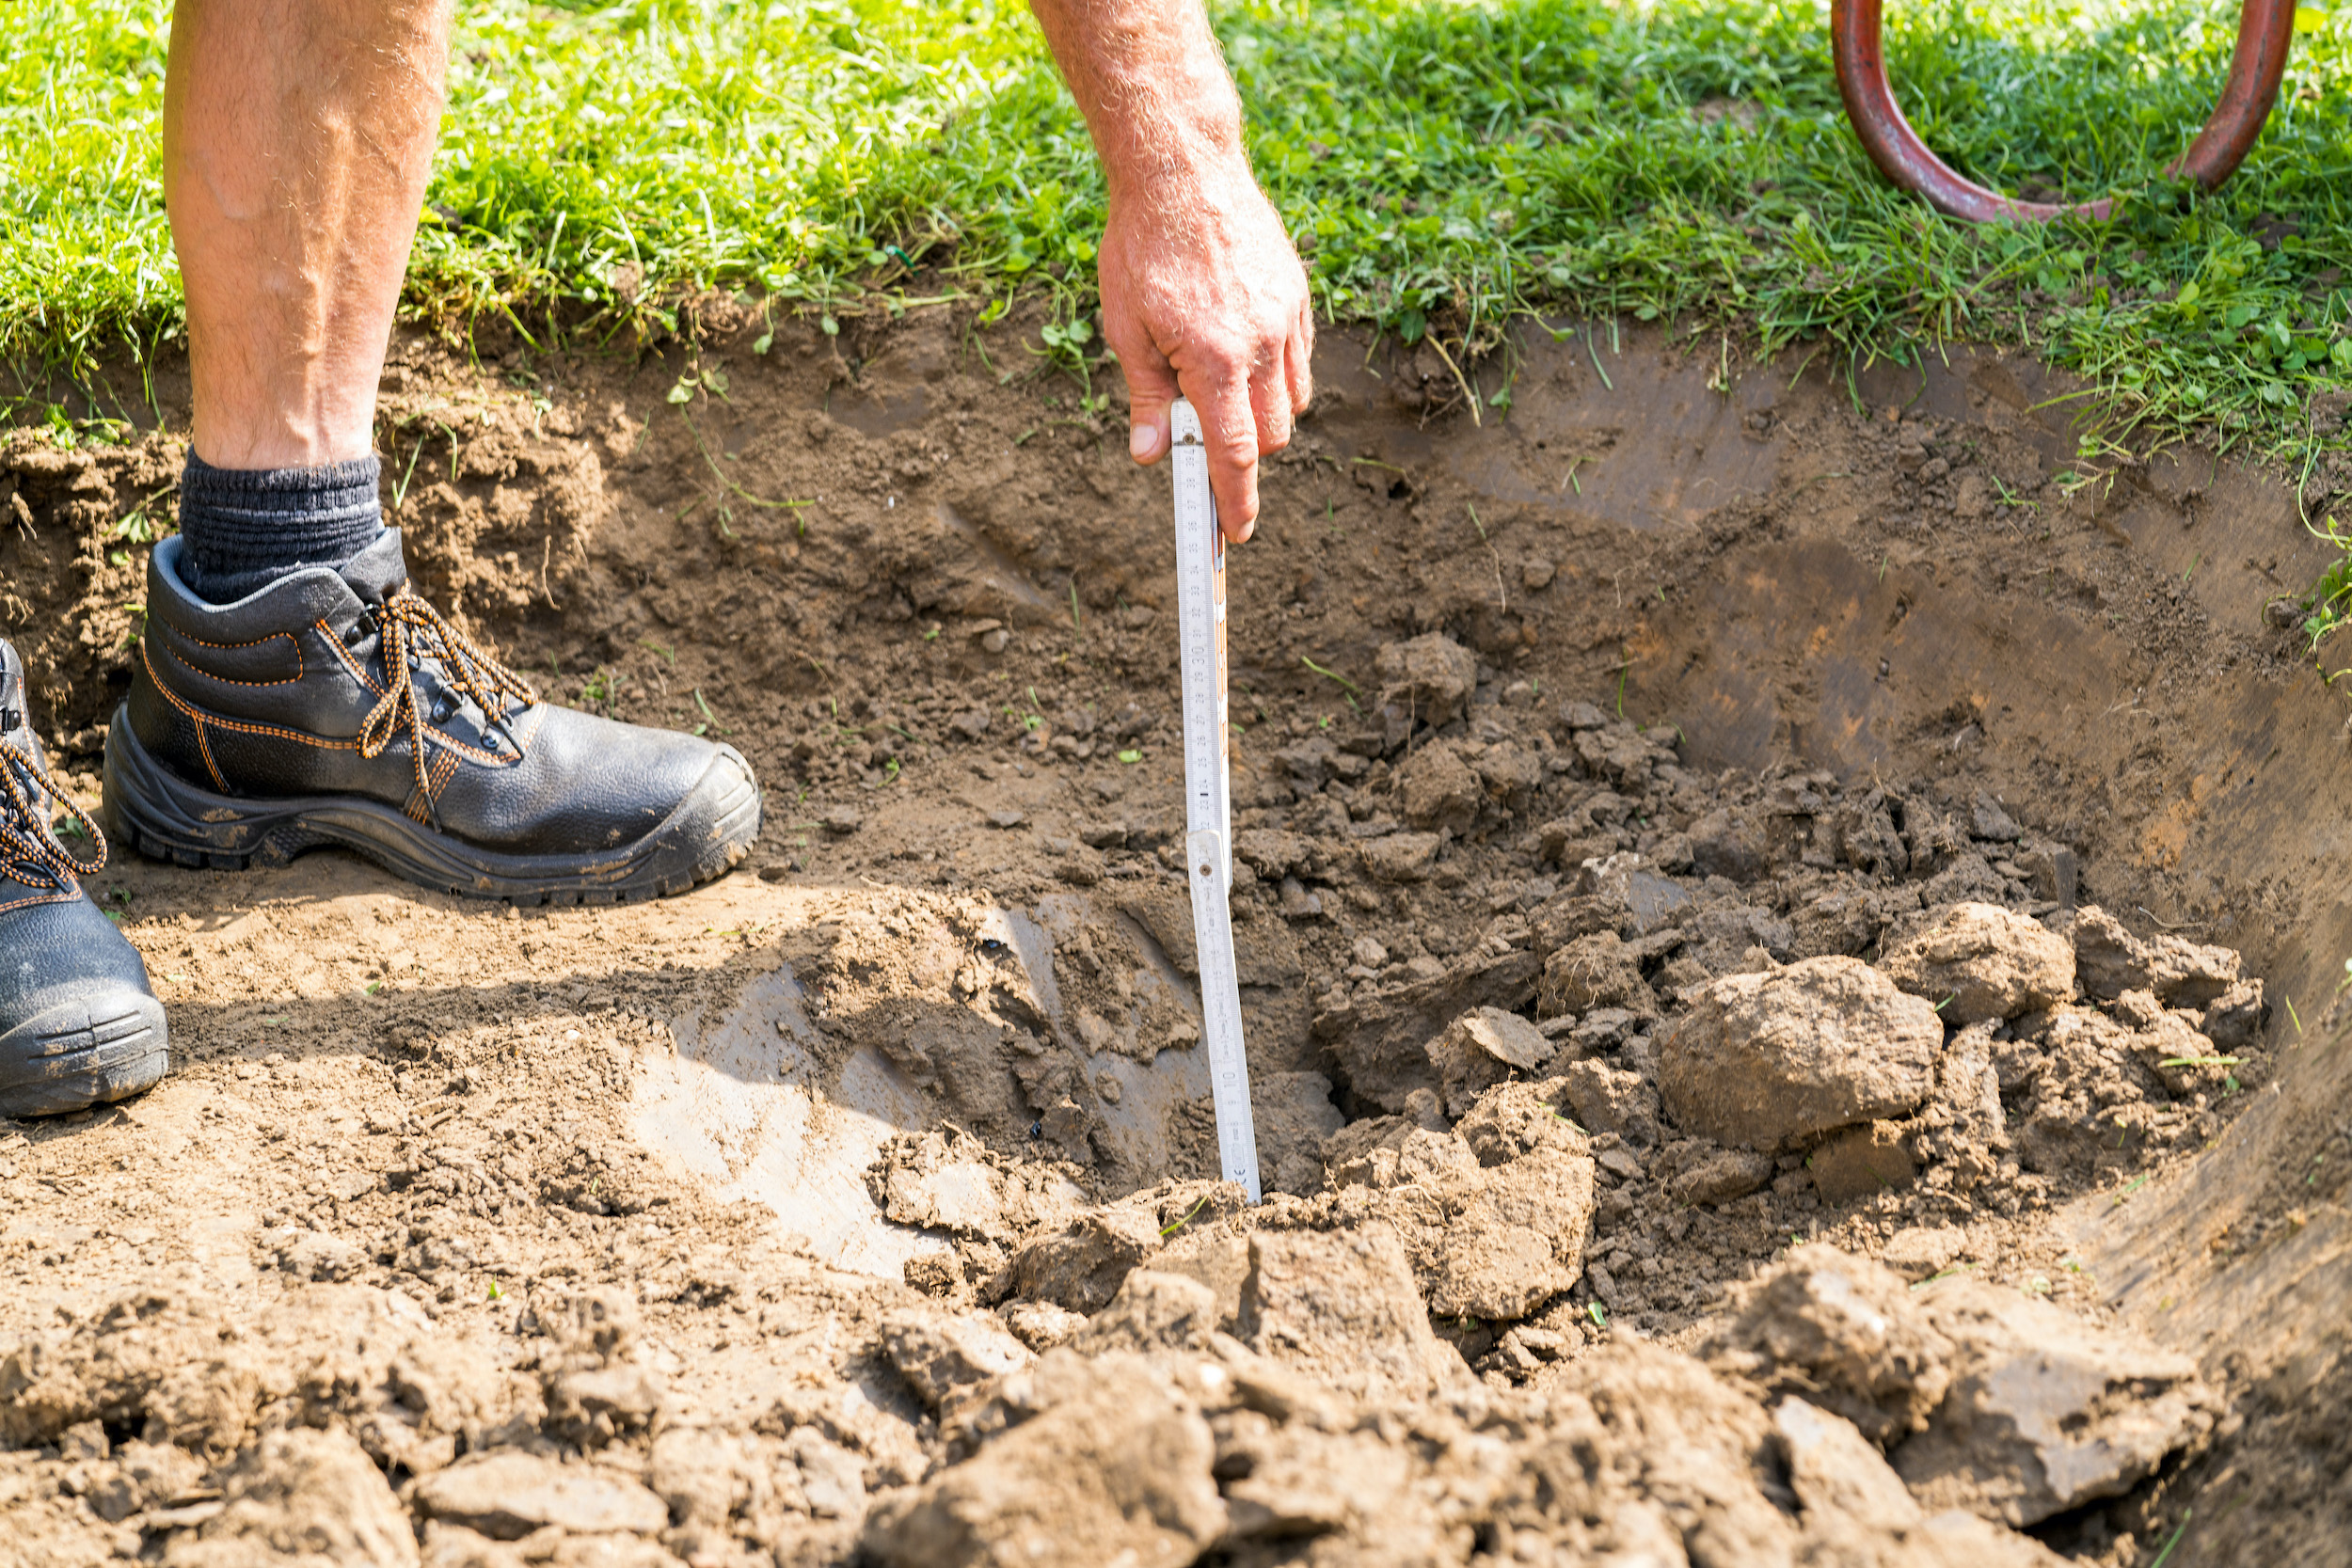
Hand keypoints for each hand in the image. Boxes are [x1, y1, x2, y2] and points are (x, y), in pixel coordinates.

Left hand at [1100, 165, 1311, 542]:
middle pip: (1271, 437)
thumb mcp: (1125, 329)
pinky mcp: (1298, 296)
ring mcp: (1286, 319)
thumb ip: (1144, 399)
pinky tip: (1240, 346)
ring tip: (1215, 374)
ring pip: (1292, 402)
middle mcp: (1261, 344)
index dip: (1236, 502)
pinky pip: (1300, 359)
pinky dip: (1276, 373)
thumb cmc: (1142, 248)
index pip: (1235, 454)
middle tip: (1199, 425)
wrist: (1182, 170)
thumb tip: (1150, 457)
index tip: (1236, 534)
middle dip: (1243, 451)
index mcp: (1215, 360)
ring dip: (1261, 411)